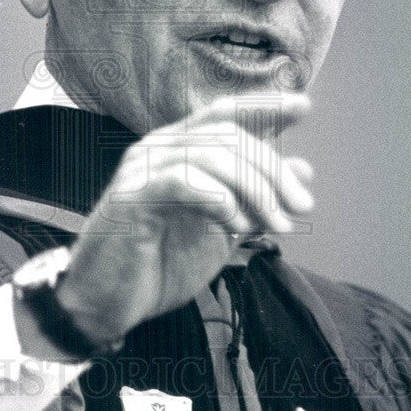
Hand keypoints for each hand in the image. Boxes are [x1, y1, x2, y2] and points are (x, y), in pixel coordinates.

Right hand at [54, 93, 313, 345]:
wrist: (106, 303)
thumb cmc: (159, 263)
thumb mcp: (224, 228)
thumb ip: (258, 197)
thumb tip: (304, 170)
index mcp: (177, 150)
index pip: (223, 114)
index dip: (263, 106)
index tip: (303, 107)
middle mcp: (157, 149)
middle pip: (228, 136)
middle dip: (273, 169)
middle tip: (301, 206)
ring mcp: (141, 170)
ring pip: (212, 156)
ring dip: (255, 190)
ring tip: (276, 225)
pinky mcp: (132, 197)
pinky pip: (184, 182)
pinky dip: (221, 201)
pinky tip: (238, 227)